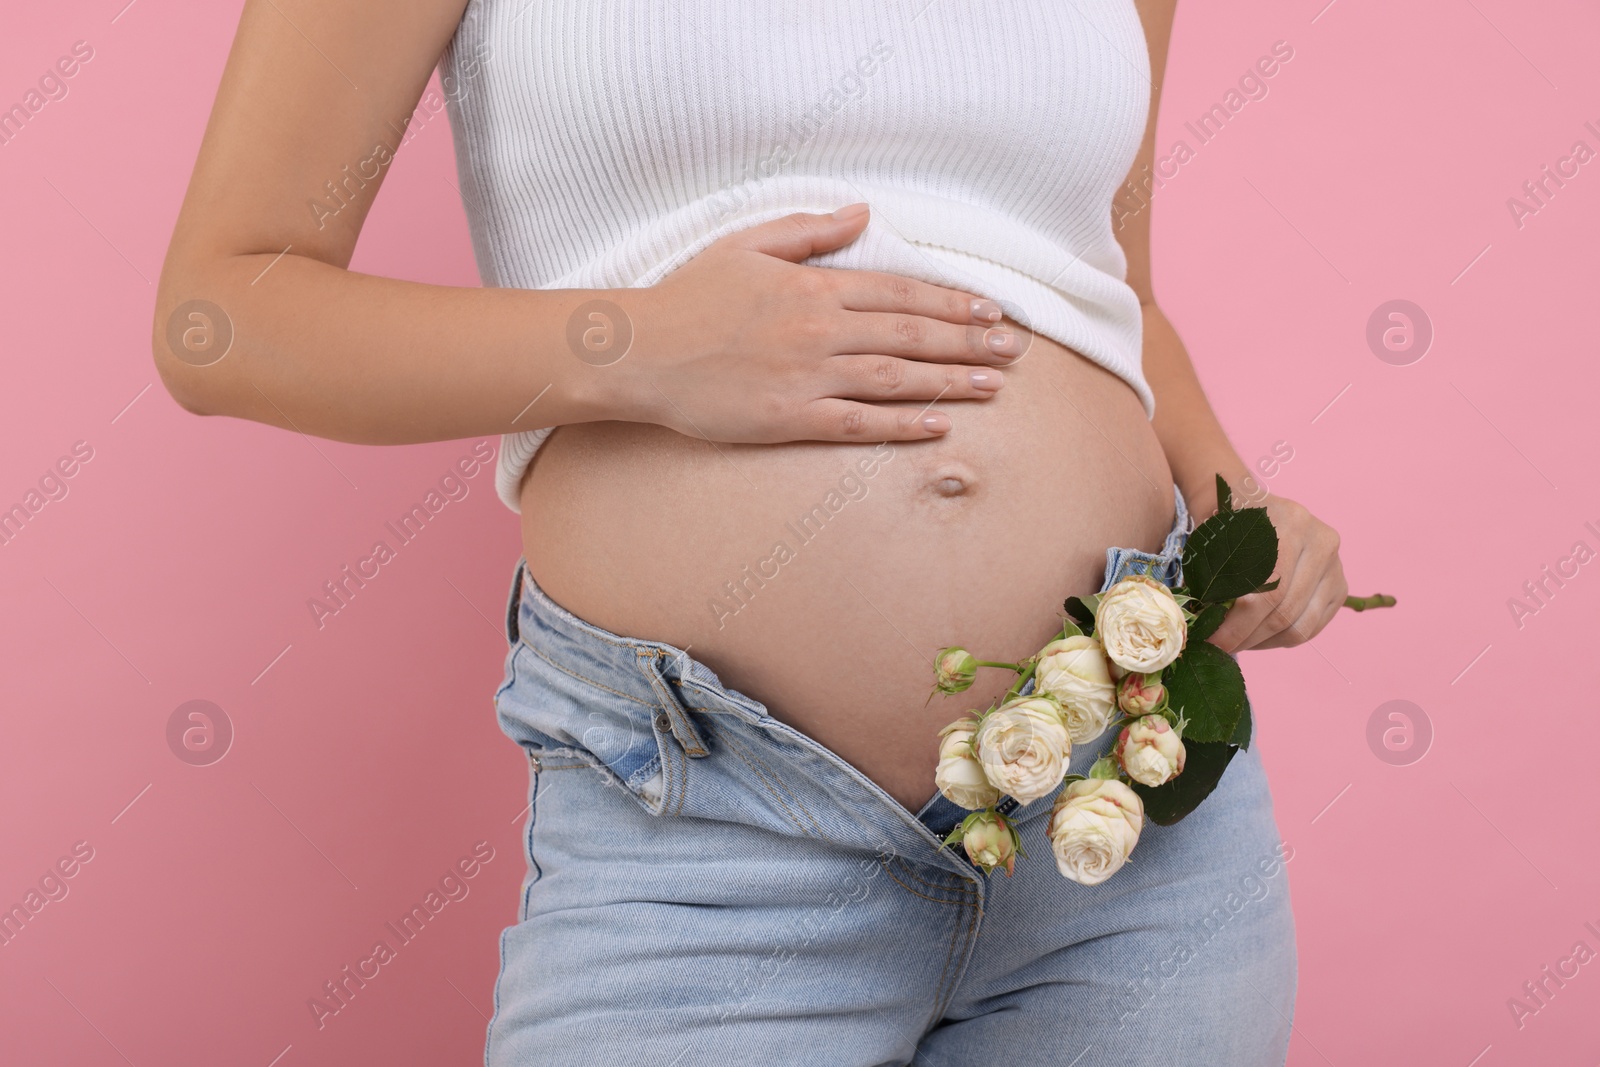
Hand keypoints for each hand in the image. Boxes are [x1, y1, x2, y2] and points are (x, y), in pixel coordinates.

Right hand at [613, 205, 1020, 442]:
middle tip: (1012, 351)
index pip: (899, 293)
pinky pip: (858, 423)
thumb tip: (861, 212)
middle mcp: (820, 331)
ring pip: (895, 379)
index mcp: (814, 288)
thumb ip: (808, 230)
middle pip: (910, 336)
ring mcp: (807, 377)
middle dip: (967, 342)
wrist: (640, 352)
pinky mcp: (790, 419)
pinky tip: (938, 425)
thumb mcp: (747, 245)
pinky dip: (901, 424)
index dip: (950, 303)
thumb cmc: (689, 297)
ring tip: (992, 387)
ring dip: (949, 382)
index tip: (990, 311)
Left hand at [1208, 494, 1347, 651]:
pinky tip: (1256, 635)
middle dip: (1247, 637)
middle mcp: (1321, 541)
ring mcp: (1335, 565)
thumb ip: (1209, 572)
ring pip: (1301, 626)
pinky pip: (1312, 627)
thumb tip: (1203, 622)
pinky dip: (1280, 639)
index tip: (1211, 640)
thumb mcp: (1211, 533)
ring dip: (1263, 642)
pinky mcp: (1339, 586)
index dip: (1236, 624)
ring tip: (1236, 642)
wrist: (1250, 504)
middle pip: (1284, 611)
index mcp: (1290, 522)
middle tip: (1220, 648)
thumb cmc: (1223, 521)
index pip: (1267, 591)